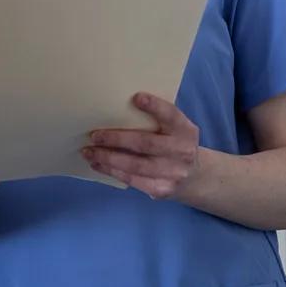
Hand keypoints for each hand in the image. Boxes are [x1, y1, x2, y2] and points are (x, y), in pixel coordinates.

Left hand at [82, 92, 199, 199]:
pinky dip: (112, 171)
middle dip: (117, 138)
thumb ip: (157, 119)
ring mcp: (173, 173)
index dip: (155, 106)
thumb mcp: (175, 129)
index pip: (171, 115)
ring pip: (135, 165)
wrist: (196, 177)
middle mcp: (182, 151)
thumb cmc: (174, 143)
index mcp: (185, 130)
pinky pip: (133, 180)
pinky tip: (98, 164)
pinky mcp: (162, 189)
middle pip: (146, 143)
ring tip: (89, 151)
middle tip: (94, 135)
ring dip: (108, 158)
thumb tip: (118, 105)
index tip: (136, 97)